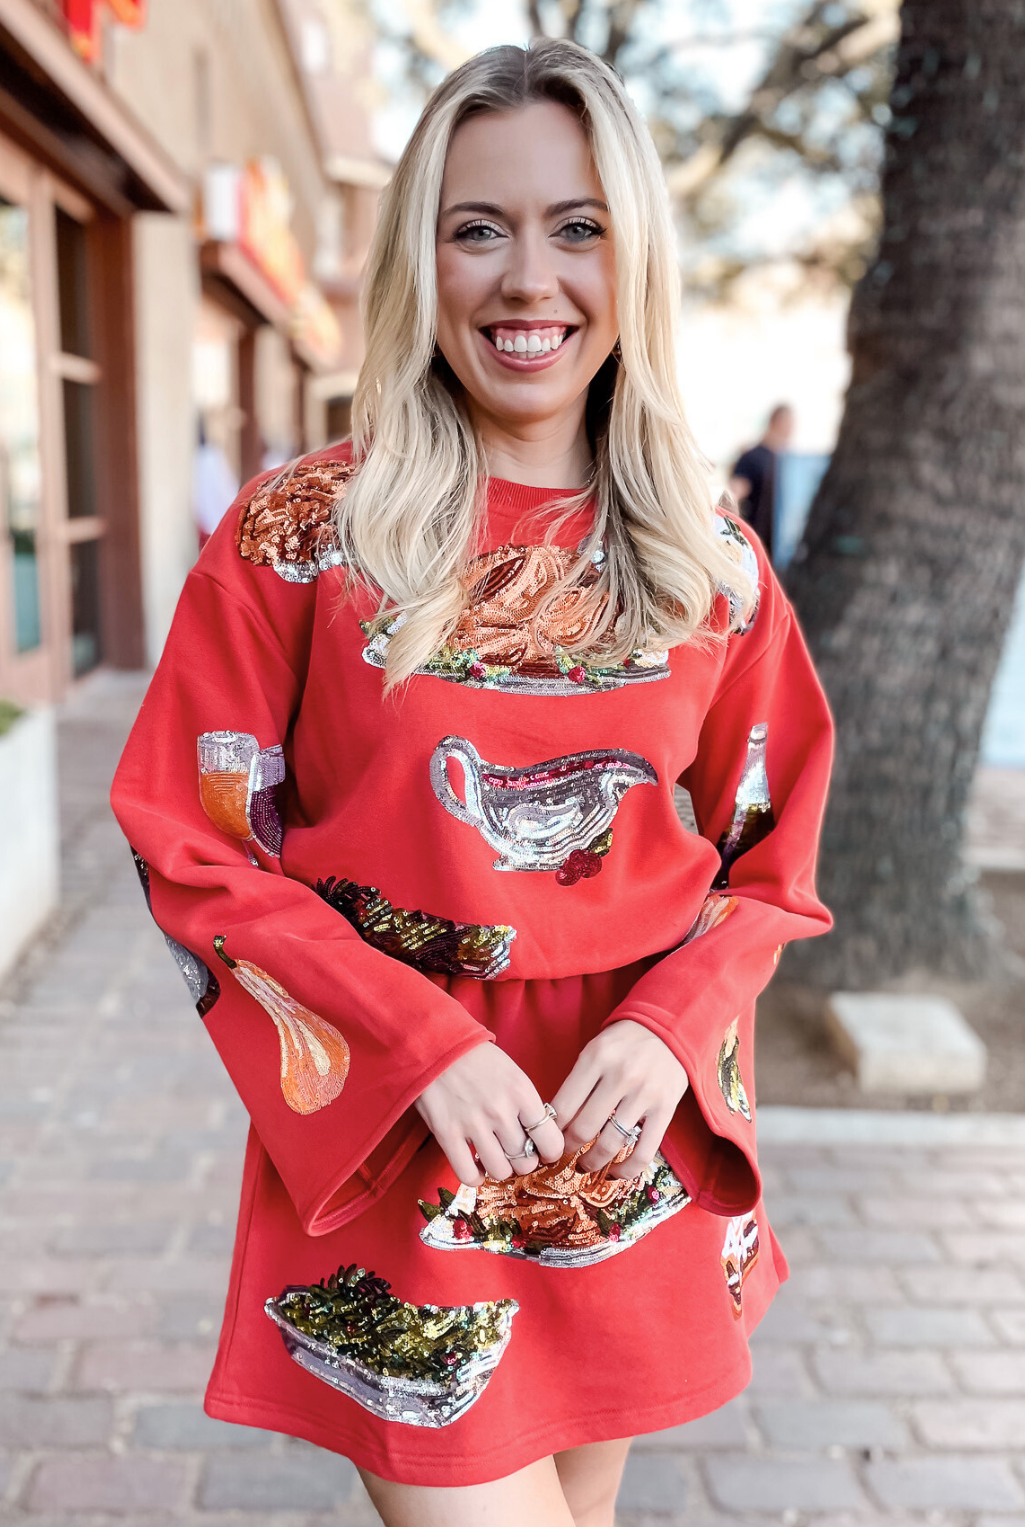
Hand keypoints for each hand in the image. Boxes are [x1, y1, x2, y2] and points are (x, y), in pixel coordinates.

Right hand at [415, 1042, 564, 1186]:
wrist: (435, 1044)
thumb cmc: (476, 1058)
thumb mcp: (512, 1073)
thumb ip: (525, 1104)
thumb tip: (537, 1137)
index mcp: (522, 1093)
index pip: (551, 1141)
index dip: (549, 1151)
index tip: (543, 1151)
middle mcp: (501, 1111)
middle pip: (525, 1161)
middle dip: (522, 1161)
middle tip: (514, 1152)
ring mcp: (473, 1124)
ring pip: (500, 1171)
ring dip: (499, 1168)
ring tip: (493, 1156)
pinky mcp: (447, 1134)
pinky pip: (467, 1175)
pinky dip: (474, 1177)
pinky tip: (474, 1165)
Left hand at [551, 1020, 688, 1178]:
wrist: (669, 1028)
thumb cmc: (625, 1042)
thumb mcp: (595, 1050)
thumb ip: (578, 1081)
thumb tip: (556, 1122)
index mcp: (596, 1058)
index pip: (563, 1106)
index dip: (550, 1130)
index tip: (547, 1139)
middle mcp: (620, 1076)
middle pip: (584, 1128)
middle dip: (568, 1148)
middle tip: (562, 1155)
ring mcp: (644, 1094)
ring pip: (611, 1143)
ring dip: (592, 1162)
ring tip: (584, 1165)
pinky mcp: (665, 1109)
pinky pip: (644, 1151)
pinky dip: (627, 1170)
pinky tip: (615, 1174)